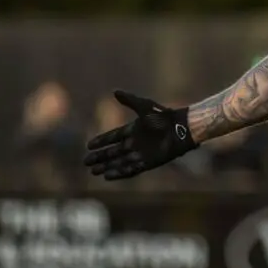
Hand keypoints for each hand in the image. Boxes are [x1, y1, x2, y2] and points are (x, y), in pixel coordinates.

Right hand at [83, 90, 197, 179]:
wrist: (182, 128)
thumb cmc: (165, 116)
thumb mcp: (144, 107)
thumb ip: (130, 100)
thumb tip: (115, 91)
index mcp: (134, 129)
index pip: (114, 136)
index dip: (102, 141)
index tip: (89, 145)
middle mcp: (136, 142)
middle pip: (114, 151)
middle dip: (101, 157)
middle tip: (86, 162)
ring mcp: (142, 153)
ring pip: (120, 162)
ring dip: (108, 166)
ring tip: (93, 171)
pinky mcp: (149, 162)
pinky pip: (132, 169)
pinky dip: (120, 173)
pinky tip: (107, 176)